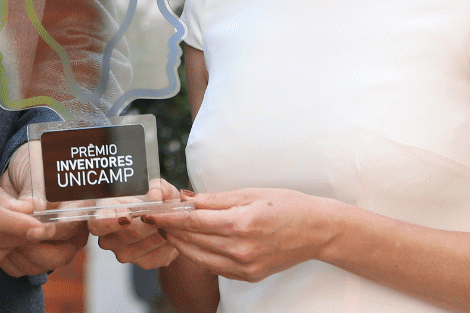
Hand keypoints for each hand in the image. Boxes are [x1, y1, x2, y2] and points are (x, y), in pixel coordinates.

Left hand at [0, 140, 89, 276]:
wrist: (19, 172)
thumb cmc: (34, 165)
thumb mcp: (36, 171)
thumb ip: (36, 190)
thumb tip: (34, 208)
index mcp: (80, 210)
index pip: (71, 228)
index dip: (51, 230)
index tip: (32, 225)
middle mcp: (72, 233)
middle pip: (58, 256)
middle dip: (31, 247)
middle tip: (10, 232)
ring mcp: (54, 248)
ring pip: (38, 266)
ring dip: (15, 254)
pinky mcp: (34, 256)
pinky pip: (21, 269)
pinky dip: (6, 260)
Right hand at [92, 179, 183, 268]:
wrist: (171, 221)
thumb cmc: (157, 201)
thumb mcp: (158, 188)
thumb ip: (157, 187)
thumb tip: (155, 194)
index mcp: (104, 215)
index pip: (97, 223)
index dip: (109, 221)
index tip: (127, 216)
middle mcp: (109, 238)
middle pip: (126, 234)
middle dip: (146, 224)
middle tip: (159, 213)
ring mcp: (124, 253)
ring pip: (145, 244)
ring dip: (160, 231)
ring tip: (168, 219)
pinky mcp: (144, 262)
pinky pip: (158, 254)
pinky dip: (168, 242)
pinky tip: (170, 231)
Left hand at [146, 188, 340, 282]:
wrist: (317, 231)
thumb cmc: (288, 206)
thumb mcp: (251, 193)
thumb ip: (215, 199)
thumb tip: (186, 198)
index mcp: (241, 223)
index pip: (193, 222)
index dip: (169, 217)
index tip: (152, 213)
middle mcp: (240, 249)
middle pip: (192, 241)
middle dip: (170, 230)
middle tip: (154, 220)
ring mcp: (244, 266)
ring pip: (199, 257)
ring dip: (180, 244)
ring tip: (169, 231)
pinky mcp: (248, 276)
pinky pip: (214, 267)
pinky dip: (199, 255)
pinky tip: (191, 244)